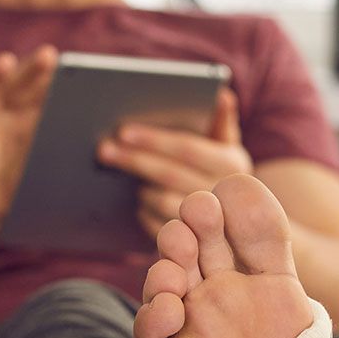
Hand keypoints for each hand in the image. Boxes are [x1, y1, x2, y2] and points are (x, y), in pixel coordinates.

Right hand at [0, 44, 59, 235]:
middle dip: (31, 70)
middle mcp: (1, 116)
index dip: (56, 78)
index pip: (41, 90)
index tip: (75, 65)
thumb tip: (105, 143)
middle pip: (16, 85)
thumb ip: (64, 150)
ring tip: (5, 61)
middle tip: (48, 54)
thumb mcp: (45, 168)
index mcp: (25, 118)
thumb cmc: (15, 189)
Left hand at [98, 87, 251, 237]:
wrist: (234, 216)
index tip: (123, 131)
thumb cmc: (219, 166)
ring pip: (161, 201)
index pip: (186, 148)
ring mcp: (207, 221)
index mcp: (232, 164)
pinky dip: (144, 212)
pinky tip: (138, 201)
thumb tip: (222, 94)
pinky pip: (157, 227)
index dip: (154, 139)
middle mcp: (222, 193)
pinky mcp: (191, 242)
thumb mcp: (226, 143)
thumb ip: (221, 120)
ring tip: (125, 174)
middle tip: (104, 149)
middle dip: (133, 159)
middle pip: (168, 174)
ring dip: (140, 187)